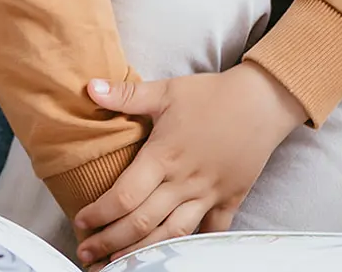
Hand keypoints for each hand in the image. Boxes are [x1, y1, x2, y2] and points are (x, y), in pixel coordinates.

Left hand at [74, 63, 306, 266]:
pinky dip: (194, 247)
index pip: (125, 195)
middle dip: (110, 241)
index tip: (81, 221)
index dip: (99, 213)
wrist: (260, 102)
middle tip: (86, 251)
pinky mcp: (229, 200)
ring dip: (142, 252)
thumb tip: (89, 87)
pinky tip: (174, 256)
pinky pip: (210, 233)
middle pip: (142, 222)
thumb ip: (126, 94)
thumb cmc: (210, 94)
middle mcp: (184, 181)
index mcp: (164, 155)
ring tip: (117, 264)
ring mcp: (208, 195)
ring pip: (171, 235)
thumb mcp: (165, 90)